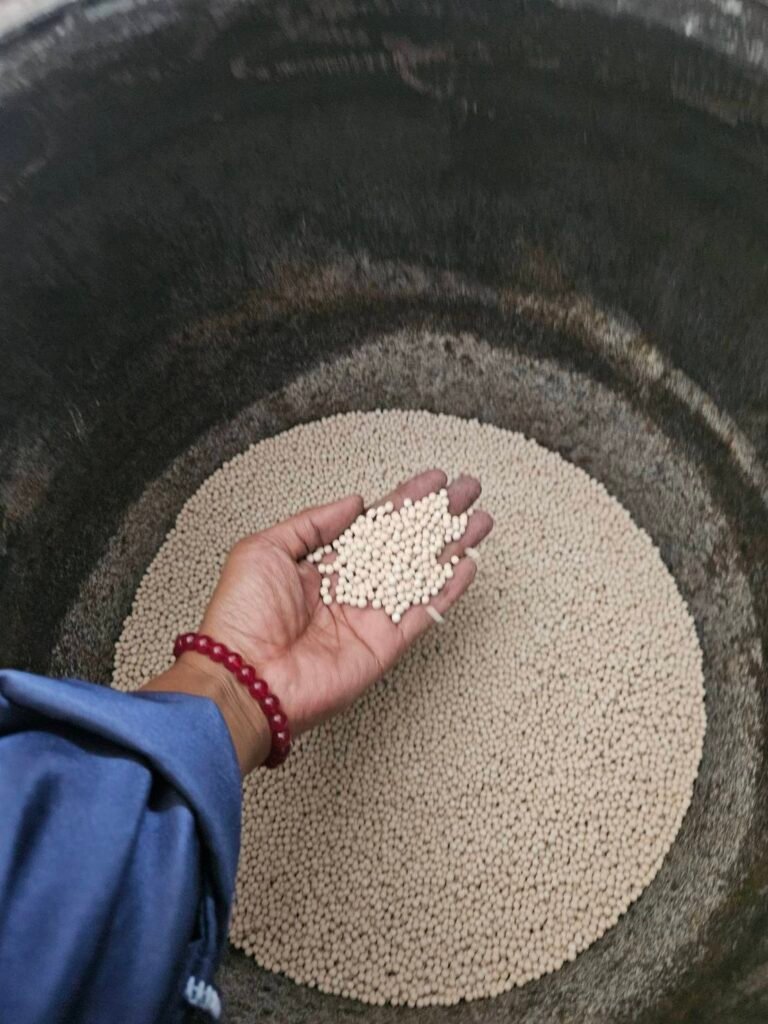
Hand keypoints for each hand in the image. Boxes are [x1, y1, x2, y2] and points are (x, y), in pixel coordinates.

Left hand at [172, 470, 491, 769]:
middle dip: (437, 517)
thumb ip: (314, 523)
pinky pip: (424, 612)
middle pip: (406, 545)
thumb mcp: (265, 547)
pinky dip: (448, 590)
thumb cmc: (241, 616)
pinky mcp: (385, 644)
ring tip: (480, 520)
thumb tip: (353, 502)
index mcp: (323, 565)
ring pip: (423, 573)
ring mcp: (371, 616)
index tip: (432, 481)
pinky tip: (467, 564)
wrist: (244, 677)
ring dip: (452, 546)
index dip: (405, 502)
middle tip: (466, 491)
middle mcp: (351, 589)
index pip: (374, 525)